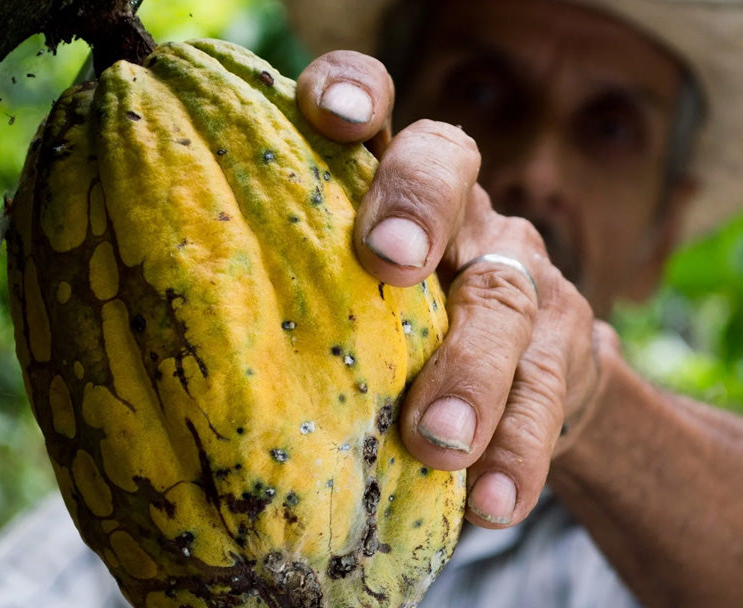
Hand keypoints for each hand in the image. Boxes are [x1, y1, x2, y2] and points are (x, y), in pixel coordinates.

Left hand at [296, 51, 613, 527]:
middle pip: (450, 171)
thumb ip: (303, 297)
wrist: (534, 380)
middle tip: (387, 260)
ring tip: (439, 441)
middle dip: (417, 206)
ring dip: (471, 371)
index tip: (327, 113)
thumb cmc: (406, 338)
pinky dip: (518, 451)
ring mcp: (523, 275)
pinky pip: (546, 396)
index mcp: (395, 188)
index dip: (357, 91)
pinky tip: (493, 502)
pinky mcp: (568, 348)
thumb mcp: (356, 302)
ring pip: (505, 301)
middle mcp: (464, 213)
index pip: (379, 108)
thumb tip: (173, 353)